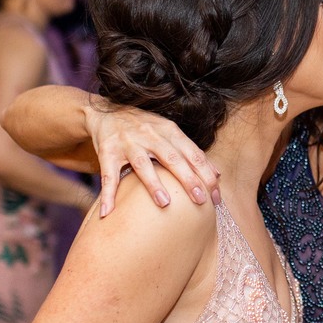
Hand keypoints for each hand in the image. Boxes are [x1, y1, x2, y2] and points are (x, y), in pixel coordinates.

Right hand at [83, 100, 220, 217]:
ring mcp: (128, 143)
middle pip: (172, 158)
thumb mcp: (169, 132)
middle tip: (200, 200)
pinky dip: (108, 193)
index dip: (206, 174)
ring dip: (153, 184)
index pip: (192, 154)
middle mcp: (149, 135)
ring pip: (142, 164)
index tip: (216, 196)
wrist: (105, 111)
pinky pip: (108, 175)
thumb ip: (191, 151)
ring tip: (164, 203)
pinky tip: (109, 211)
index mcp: (169, 130)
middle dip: (188, 179)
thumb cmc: (144, 126)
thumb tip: (217, 173)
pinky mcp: (107, 152)